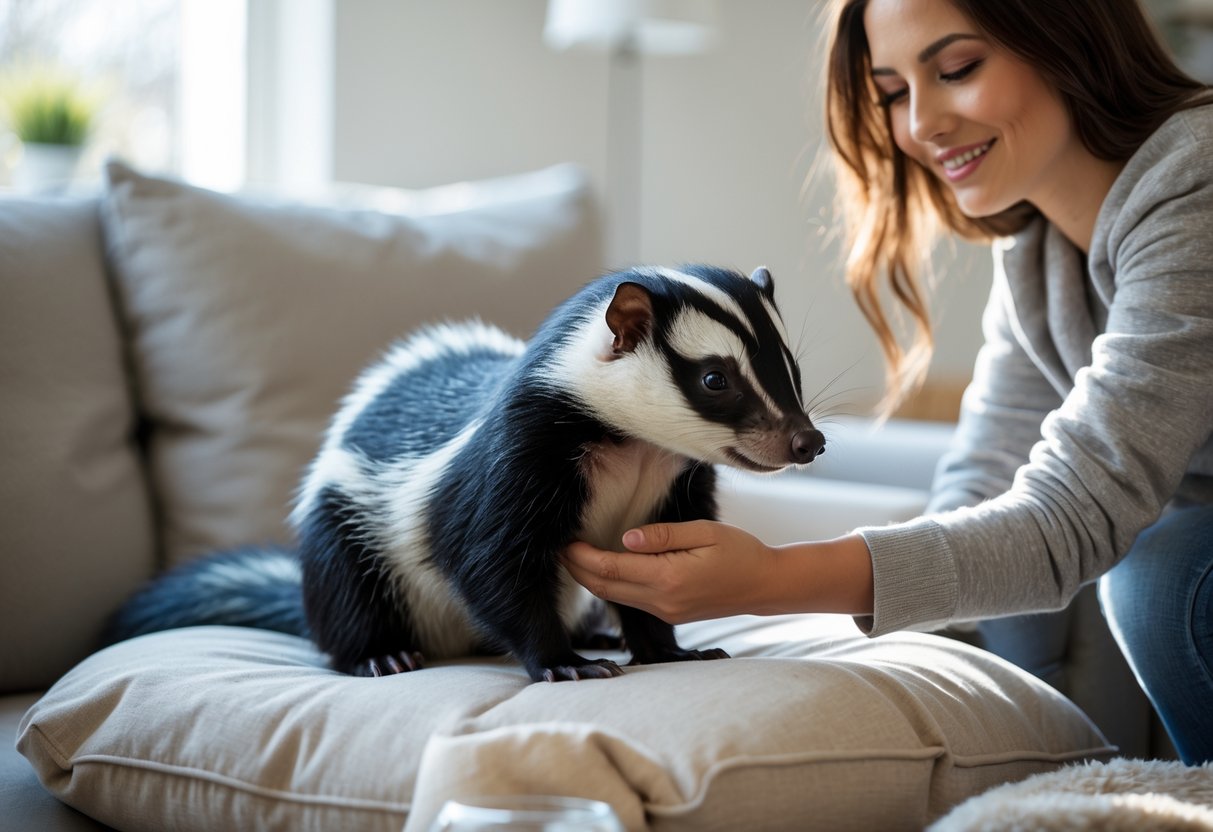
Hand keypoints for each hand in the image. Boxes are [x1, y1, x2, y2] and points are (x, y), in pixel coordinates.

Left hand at [563, 520, 784, 623]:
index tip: (565, 541)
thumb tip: (624, 539)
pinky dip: (612, 584)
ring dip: (592, 578)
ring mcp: (665, 611)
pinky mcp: (669, 614)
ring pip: (615, 596)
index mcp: (668, 578)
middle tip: (560, 548)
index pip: (610, 568)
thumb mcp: (704, 532)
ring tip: (574, 556)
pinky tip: (605, 568)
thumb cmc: (740, 552)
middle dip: (577, 569)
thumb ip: (662, 536)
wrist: (766, 585)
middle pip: (604, 587)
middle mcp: (662, 600)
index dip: (582, 556)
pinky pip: (631, 600)